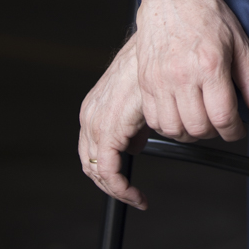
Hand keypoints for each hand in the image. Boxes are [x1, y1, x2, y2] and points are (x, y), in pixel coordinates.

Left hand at [78, 36, 149, 207]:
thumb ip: (135, 122)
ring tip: (136, 197)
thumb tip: (137, 141)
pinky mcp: (108, 132)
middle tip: (131, 194)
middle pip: (90, 162)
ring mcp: (95, 123)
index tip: (126, 182)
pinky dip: (121, 189)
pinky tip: (137, 195)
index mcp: (95, 107)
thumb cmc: (155, 66)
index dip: (108, 168)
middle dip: (111, 183)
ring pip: (97, 171)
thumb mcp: (142, 99)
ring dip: (117, 189)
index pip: (93, 148)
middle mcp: (90, 116)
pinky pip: (109, 172)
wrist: (158, 51)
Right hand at [135, 0, 248, 142]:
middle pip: (198, 127)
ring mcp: (160, 78)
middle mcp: (182, 74)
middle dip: (214, 133)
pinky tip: (180, 115)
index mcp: (210, 65)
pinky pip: (153, 118)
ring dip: (190, 133)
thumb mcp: (240, 42)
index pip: (223, 117)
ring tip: (201, 121)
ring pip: (173, 128)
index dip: (234, 131)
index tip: (238, 129)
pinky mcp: (145, 80)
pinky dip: (168, 126)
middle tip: (220, 124)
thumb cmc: (207, 13)